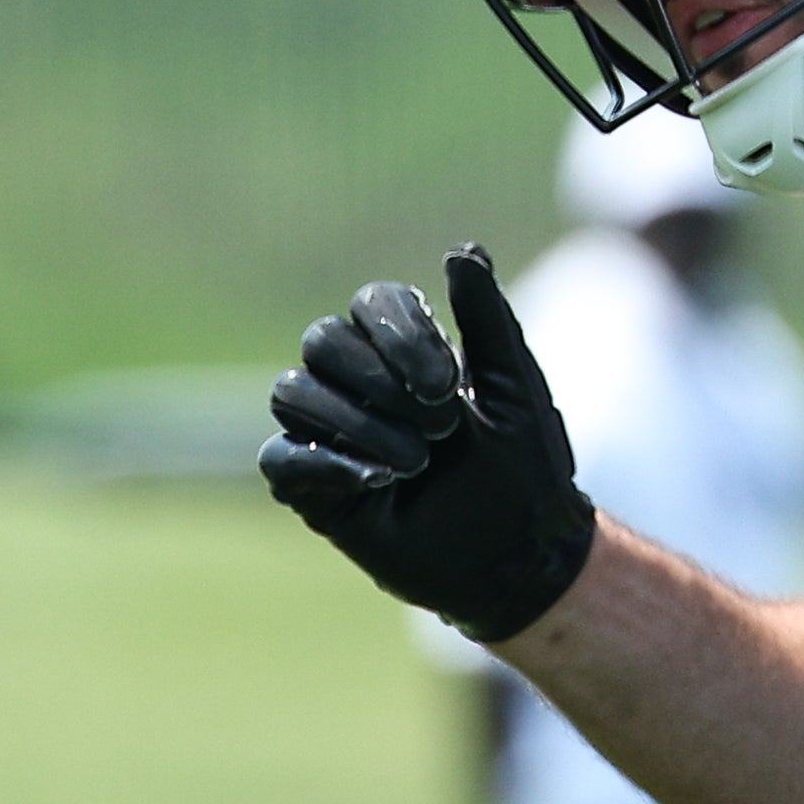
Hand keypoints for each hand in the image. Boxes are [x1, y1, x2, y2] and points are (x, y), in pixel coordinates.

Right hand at [258, 246, 598, 640]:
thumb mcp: (516, 387)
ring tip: (419, 461)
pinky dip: (324, 463)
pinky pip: (279, 460)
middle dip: (380, 377)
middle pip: (322, 340)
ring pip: (291, 392)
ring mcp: (329, 436)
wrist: (521, 552)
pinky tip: (380, 479)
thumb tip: (463, 251)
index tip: (449, 381)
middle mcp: (357, 385)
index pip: (370, 304)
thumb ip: (488, 319)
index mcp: (404, 352)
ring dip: (359, 422)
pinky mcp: (313, 489)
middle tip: (444, 423)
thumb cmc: (524, 467)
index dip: (400, 331)